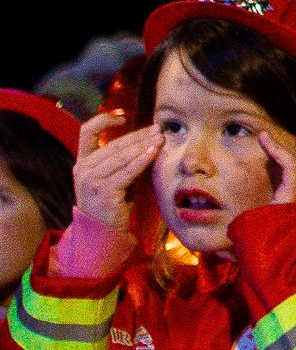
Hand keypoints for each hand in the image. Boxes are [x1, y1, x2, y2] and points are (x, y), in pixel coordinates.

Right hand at [70, 113, 161, 234]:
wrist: (102, 231)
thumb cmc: (112, 200)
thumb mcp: (111, 175)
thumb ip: (120, 157)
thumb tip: (148, 135)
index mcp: (82, 162)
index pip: (87, 132)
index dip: (104, 120)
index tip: (123, 118)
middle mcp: (83, 170)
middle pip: (113, 144)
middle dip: (139, 135)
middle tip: (157, 128)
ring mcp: (91, 181)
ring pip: (122, 157)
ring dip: (144, 145)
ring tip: (160, 138)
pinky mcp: (104, 192)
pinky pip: (128, 171)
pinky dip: (143, 160)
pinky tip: (154, 151)